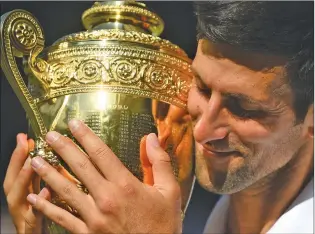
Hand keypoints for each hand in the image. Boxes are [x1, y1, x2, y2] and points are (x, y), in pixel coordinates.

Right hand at [3, 134, 49, 233]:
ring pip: (18, 197)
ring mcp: (23, 216)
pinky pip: (34, 216)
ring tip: (32, 163)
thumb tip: (55, 152)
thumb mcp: (42, 193)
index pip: (16, 170)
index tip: (25, 137)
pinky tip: (47, 191)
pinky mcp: (31, 228)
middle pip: (11, 181)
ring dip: (24, 178)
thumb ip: (45, 176)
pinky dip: (39, 204)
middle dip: (18, 162)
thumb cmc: (44, 215)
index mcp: (22, 192)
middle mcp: (19, 202)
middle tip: (26, 144)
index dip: (18, 154)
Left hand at [27, 120, 181, 232]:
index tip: (74, 123)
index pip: (101, 153)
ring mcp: (94, 217)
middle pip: (80, 167)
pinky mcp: (88, 233)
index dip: (86, 136)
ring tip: (35, 160)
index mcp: (125, 185)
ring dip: (49, 173)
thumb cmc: (163, 225)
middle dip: (63, 148)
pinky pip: (63, 218)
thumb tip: (152, 138)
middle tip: (50, 135)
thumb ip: (161, 162)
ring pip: (66, 190)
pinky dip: (46, 207)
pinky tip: (34, 197)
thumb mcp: (169, 192)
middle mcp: (106, 198)